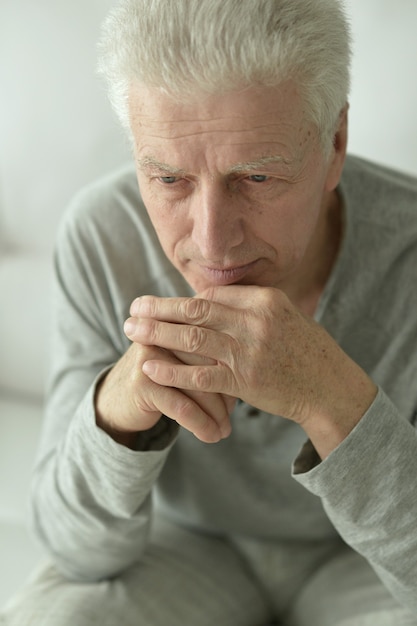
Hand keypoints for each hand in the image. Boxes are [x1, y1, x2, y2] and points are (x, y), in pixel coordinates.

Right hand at [95, 326, 234, 447]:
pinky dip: (201, 425)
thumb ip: (211, 362)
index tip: (244, 391)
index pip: (216, 342)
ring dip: (216, 413)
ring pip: (198, 386)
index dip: (233, 368)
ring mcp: (152, 356)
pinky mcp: (143, 382)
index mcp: (179, 322)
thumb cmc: (160, 380)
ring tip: (224, 430)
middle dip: (227, 392)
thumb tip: (244, 386)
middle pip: (210, 362)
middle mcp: (165, 333)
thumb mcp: (184, 363)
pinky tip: (211, 436)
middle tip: (237, 412)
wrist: (116, 400)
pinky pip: (182, 407)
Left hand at [126, 285, 376, 456]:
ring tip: (130, 330)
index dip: (182, 301)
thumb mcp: (285, 316)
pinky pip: (199, 375)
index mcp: (264, 300)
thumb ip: (250, 307)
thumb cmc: (306, 350)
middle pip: (195, 310)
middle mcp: (255, 321)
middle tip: (132, 308)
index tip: (161, 305)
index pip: (212, 295)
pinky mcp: (244, 382)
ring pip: (192, 338)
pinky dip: (172, 370)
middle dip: (159, 309)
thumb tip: (211, 301)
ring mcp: (249, 352)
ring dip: (156, 333)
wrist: (329, 388)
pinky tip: (149, 366)